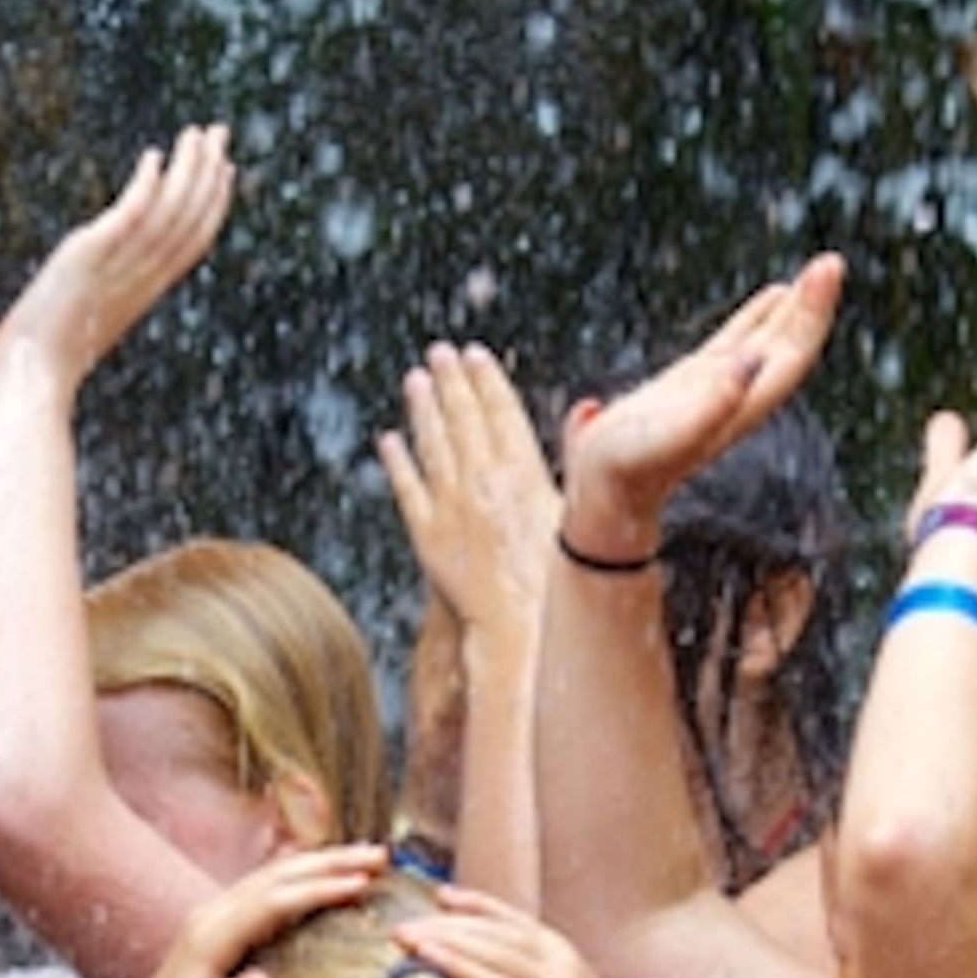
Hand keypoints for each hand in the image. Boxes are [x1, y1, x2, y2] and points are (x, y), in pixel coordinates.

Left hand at [0, 125, 232, 389]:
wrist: (31, 376)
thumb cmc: (46, 358)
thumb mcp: (86, 319)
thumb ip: (100, 295)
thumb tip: (89, 288)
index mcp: (145, 290)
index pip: (194, 240)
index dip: (214, 203)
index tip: (226, 168)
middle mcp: (141, 276)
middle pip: (191, 218)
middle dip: (210, 173)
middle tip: (220, 132)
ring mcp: (118, 266)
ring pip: (170, 211)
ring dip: (187, 169)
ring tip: (195, 133)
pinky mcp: (90, 255)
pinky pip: (131, 216)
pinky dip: (146, 186)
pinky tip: (153, 157)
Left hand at [121, 842, 388, 977]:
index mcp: (209, 937)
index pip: (273, 902)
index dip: (318, 889)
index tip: (362, 883)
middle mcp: (211, 917)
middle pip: (277, 876)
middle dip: (329, 861)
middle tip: (378, 855)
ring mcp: (215, 918)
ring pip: (273, 877)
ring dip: (319, 864)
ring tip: (364, 859)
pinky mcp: (220, 928)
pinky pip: (267, 891)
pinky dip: (301, 878)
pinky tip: (323, 878)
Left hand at [379, 340, 556, 635]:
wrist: (523, 626)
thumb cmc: (561, 577)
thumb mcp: (575, 508)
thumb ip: (577, 455)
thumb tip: (587, 407)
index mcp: (524, 472)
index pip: (501, 413)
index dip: (486, 380)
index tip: (474, 353)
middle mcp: (483, 482)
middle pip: (464, 420)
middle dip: (451, 382)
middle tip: (438, 351)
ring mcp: (451, 506)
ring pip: (433, 446)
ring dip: (422, 410)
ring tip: (414, 380)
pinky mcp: (426, 535)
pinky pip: (407, 489)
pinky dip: (397, 462)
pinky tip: (389, 440)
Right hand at [391, 885, 677, 977]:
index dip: (461, 969)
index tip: (424, 954)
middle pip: (494, 952)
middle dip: (445, 939)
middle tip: (400, 934)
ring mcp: (557, 956)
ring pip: (499, 930)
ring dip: (453, 922)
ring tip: (409, 922)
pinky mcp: (554, 943)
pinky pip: (513, 917)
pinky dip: (479, 904)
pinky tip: (446, 896)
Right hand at [561, 255, 845, 556]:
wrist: (604, 493)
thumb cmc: (632, 466)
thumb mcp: (672, 435)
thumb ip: (714, 402)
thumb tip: (752, 360)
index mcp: (742, 406)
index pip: (791, 354)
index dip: (812, 314)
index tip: (827, 271)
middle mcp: (738, 396)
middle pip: (788, 345)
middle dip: (811, 305)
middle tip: (830, 261)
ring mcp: (716, 388)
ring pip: (768, 340)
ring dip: (793, 308)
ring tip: (816, 271)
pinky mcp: (690, 382)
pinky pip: (735, 341)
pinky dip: (757, 317)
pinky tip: (771, 297)